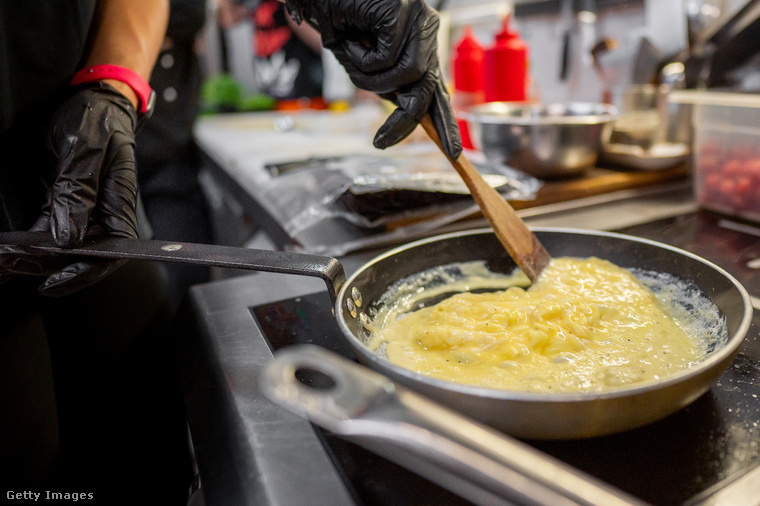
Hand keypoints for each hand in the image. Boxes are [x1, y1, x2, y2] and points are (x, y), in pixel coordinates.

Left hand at [2, 82, 139, 295]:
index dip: (85, 272)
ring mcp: (88, 209)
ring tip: (7, 262)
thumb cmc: (96, 119)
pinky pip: (50, 229)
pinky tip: (12, 249)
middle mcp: (105, 211)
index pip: (111, 251)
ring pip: (63, 245)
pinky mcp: (68, 202)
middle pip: (84, 253)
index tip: (52, 281)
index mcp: (119, 201)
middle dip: (49, 267)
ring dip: (35, 257)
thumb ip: (76, 192)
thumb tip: (68, 237)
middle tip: (13, 267)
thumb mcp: (84, 149)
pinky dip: (31, 241)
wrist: (91, 98)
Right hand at [286, 0, 461, 159]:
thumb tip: (398, 104)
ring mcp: (419, 21)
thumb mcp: (361, 61)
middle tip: (382, 142)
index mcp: (420, 44)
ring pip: (407, 76)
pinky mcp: (405, 12)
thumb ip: (383, 82)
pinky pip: (387, 59)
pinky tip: (352, 38)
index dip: (445, 122)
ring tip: (351, 58)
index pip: (438, 89)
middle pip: (428, 88)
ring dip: (371, 79)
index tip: (453, 151)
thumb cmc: (339, 20)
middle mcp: (425, 31)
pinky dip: (361, 57)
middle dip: (406, 121)